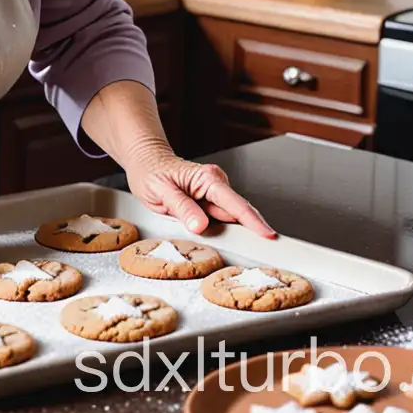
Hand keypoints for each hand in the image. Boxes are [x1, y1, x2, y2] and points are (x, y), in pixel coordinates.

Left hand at [124, 142, 275, 238]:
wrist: (144, 162)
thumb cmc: (151, 171)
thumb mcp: (161, 191)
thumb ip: (182, 208)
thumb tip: (200, 225)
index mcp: (207, 178)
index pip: (236, 204)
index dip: (253, 221)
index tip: (268, 235)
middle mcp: (215, 184)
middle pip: (237, 214)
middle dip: (245, 232)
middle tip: (257, 250)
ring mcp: (214, 194)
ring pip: (227, 220)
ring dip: (226, 233)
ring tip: (218, 239)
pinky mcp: (209, 203)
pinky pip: (218, 221)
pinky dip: (216, 230)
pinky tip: (206, 231)